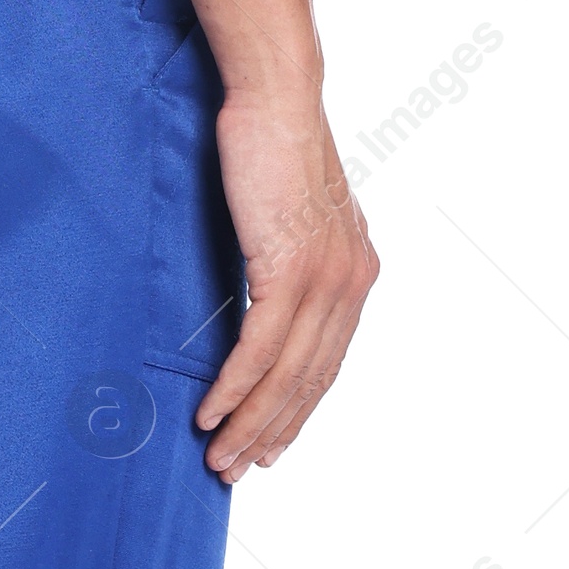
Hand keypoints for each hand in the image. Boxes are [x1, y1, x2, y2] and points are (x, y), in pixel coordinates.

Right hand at [197, 92, 378, 479]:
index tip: (270, 446)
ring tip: (219, 458)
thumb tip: (263, 291)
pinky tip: (211, 414)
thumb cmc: (272, 143)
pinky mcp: (290, 268)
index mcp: (357, 272)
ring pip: (286, 373)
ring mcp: (326, 278)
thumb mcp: (290, 213)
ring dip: (250, 423)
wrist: (276, 97)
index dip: (297, 412)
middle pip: (312, 380)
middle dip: (273, 432)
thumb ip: (290, 257)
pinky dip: (235, 387)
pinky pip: (260, 346)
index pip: (328, 361)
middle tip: (239, 470)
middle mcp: (352, 282)